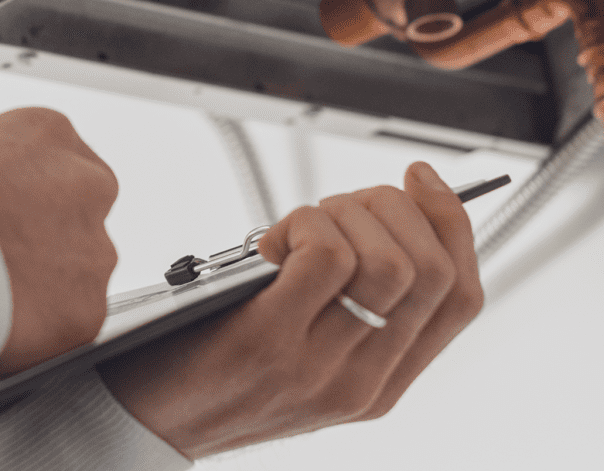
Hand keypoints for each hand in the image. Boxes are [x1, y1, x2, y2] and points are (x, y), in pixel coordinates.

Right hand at [0, 107, 118, 374]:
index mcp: (52, 134)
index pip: (60, 166)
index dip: (30, 201)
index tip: (11, 222)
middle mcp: (88, 183)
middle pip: (79, 217)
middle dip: (47, 242)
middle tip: (2, 266)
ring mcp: (94, 247)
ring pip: (79, 274)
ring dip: (45, 289)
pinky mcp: (86, 308)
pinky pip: (68, 324)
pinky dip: (39, 335)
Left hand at [98, 162, 482, 457]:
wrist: (142, 424)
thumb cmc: (220, 367)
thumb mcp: (311, 348)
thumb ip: (356, 302)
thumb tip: (393, 210)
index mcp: (383, 381)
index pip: (462, 296)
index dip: (452, 222)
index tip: (421, 179)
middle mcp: (363, 380)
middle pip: (432, 269)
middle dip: (394, 206)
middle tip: (340, 205)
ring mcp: (320, 367)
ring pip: (386, 260)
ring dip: (344, 213)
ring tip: (299, 226)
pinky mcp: (269, 343)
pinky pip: (324, 257)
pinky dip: (305, 224)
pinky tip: (274, 241)